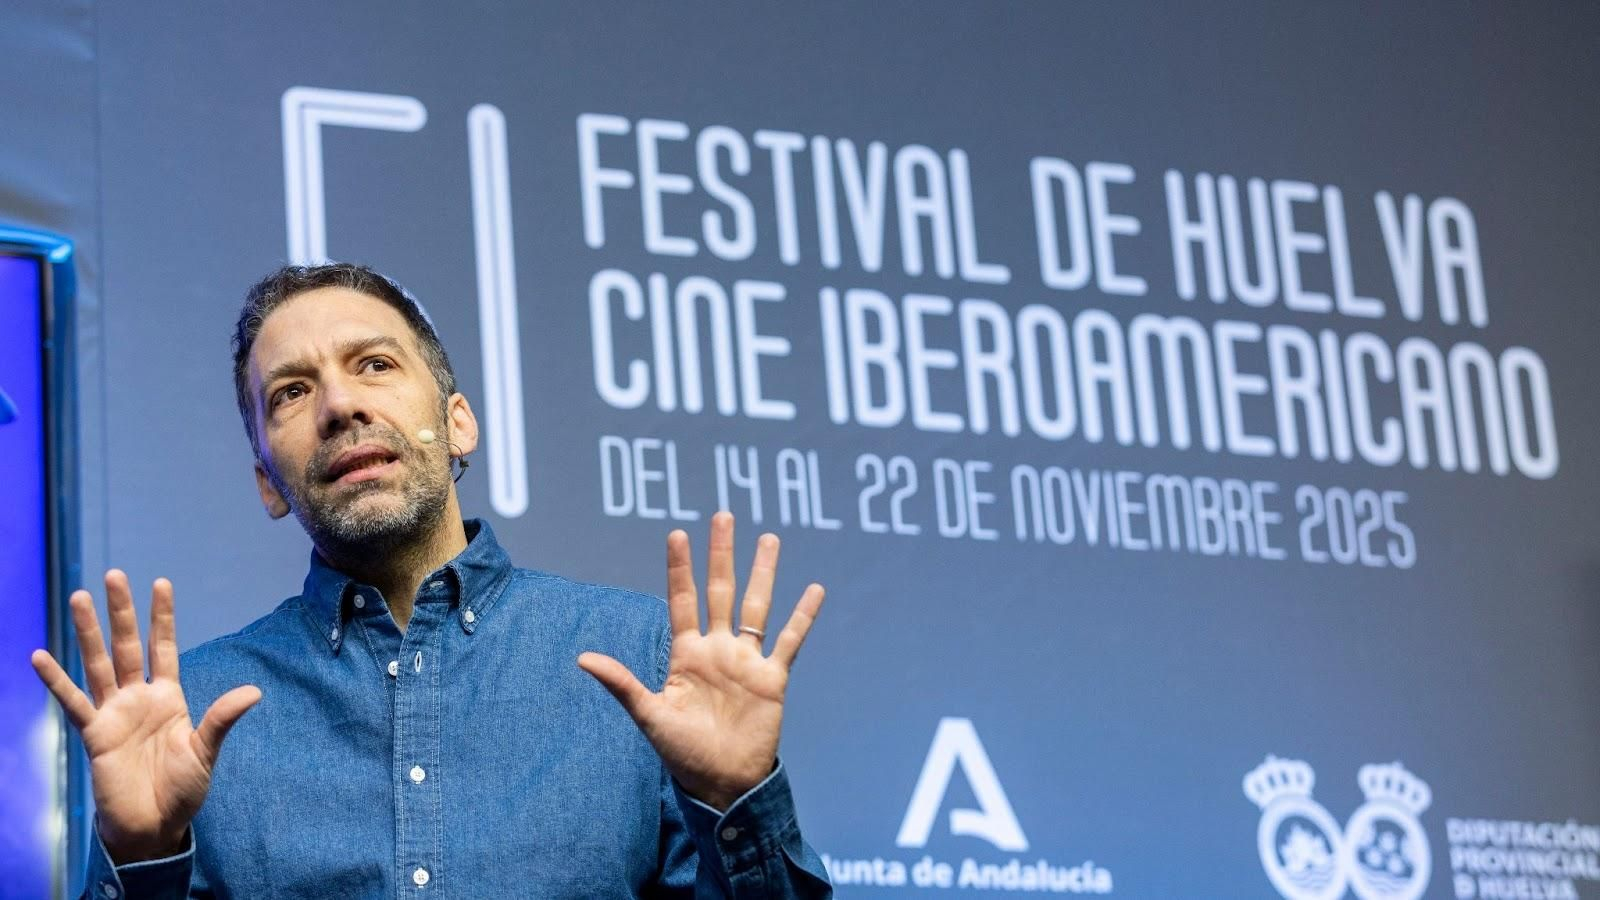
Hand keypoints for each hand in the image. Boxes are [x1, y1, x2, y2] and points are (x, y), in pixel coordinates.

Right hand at [30, 570, 260, 862]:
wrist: (154, 826)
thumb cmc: (183, 789)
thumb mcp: (206, 751)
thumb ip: (222, 719)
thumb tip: (254, 691)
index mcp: (169, 697)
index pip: (164, 648)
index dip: (162, 617)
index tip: (161, 583)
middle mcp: (138, 698)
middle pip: (128, 646)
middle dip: (122, 613)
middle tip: (114, 576)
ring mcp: (114, 713)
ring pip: (98, 664)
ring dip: (88, 633)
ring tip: (79, 597)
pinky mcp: (94, 734)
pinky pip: (73, 702)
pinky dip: (56, 681)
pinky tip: (40, 657)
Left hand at [578, 512, 824, 810]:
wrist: (722, 783)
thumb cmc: (682, 753)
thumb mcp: (650, 715)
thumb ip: (622, 683)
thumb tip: (581, 658)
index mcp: (686, 654)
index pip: (682, 600)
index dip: (680, 568)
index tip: (678, 533)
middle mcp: (717, 649)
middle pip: (720, 591)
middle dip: (721, 554)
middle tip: (723, 515)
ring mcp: (747, 661)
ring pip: (757, 606)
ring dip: (764, 573)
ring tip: (769, 539)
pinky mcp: (772, 678)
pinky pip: (790, 641)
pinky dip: (802, 616)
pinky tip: (814, 589)